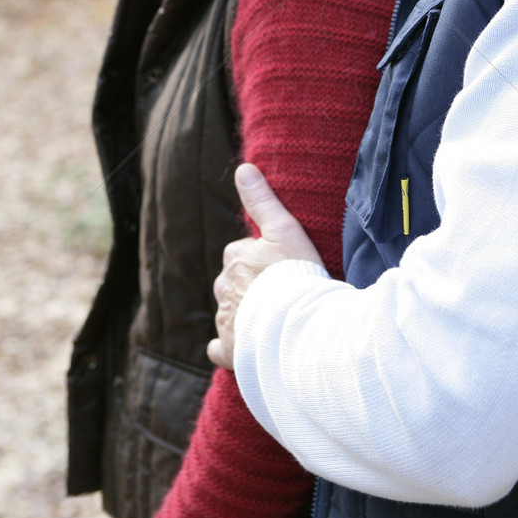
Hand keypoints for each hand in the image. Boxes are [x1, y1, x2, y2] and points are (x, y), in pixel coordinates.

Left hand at [207, 162, 323, 368]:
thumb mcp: (283, 229)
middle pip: (233, 282)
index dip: (260, 257)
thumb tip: (243, 168)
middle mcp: (224, 288)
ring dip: (245, 313)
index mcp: (234, 257)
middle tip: (280, 291)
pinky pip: (221, 348)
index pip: (240, 252)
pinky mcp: (229, 350)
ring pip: (230, 311)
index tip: (281, 265)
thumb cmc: (294, 274)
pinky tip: (244, 346)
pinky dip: (229, 346)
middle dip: (250, 285)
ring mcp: (226, 320)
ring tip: (274, 317)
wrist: (296, 326)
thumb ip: (262, 200)